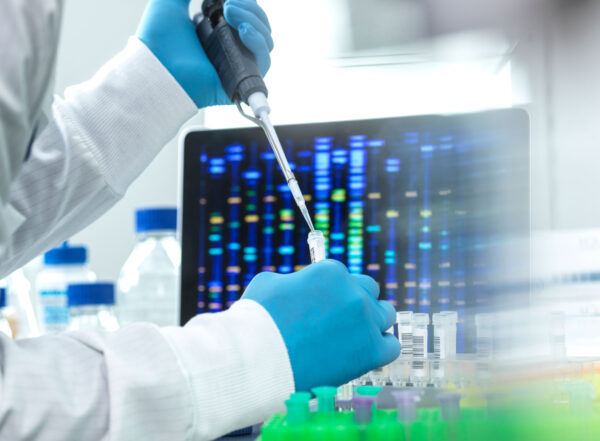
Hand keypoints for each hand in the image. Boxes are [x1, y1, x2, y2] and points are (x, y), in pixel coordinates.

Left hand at [136, 0, 273, 107]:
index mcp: (218, 31)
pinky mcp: (241, 81)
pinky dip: (258, 42)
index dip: (246, 2)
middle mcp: (231, 48)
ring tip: (231, 11)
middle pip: (259, 25)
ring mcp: (237, 64)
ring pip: (265, 40)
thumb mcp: (171, 3)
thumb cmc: (158, 39)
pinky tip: (244, 30)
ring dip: (255, 20)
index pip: (246, 14)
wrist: (153, 66)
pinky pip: (263, 61)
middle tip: (230, 2)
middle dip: (250, 7)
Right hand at [242, 260, 399, 391]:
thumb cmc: (257, 320)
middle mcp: (353, 292)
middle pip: (368, 290)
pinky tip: (364, 352)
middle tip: (338, 319)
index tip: (323, 304)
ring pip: (385, 314)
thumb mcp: (270, 283)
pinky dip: (380, 347)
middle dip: (355, 301)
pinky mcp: (371, 351)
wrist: (259, 359)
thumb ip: (294, 280)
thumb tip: (299, 286)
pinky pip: (391, 345)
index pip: (342, 275)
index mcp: (331, 271)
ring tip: (352, 337)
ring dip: (371, 322)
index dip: (331, 291)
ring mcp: (365, 321)